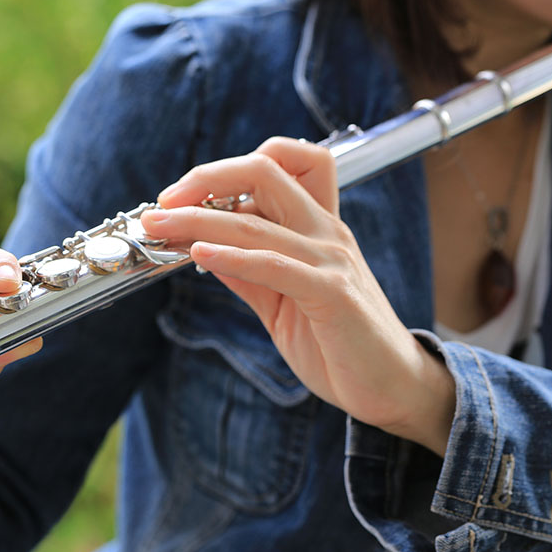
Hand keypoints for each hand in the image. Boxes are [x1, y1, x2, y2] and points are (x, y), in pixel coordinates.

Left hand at [141, 138, 454, 454]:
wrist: (392, 389)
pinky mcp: (332, 294)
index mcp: (317, 227)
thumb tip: (200, 247)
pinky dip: (231, 257)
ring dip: (197, 220)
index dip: (226, 168)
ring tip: (159, 226)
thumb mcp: (280, 301)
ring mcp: (331, 260)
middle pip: (265, 170)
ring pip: (255, 221)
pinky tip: (199, 256)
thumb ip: (246, 272)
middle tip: (162, 203)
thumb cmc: (338, 344)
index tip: (182, 196)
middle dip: (204, 178)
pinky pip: (274, 265)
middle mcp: (326, 232)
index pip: (281, 162)